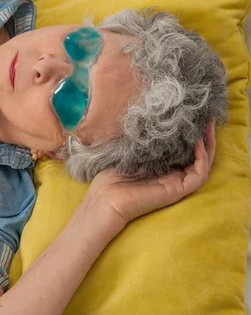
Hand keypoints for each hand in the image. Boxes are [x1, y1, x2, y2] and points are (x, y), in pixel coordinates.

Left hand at [84, 121, 215, 226]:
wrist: (106, 198)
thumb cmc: (111, 177)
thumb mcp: (129, 152)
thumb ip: (144, 141)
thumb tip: (154, 119)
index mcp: (161, 167)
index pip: (183, 149)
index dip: (190, 134)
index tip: (192, 115)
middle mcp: (172, 175)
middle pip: (197, 155)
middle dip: (205, 136)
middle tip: (209, 117)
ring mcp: (176, 183)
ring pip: (203, 163)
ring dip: (209, 144)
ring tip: (209, 125)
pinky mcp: (178, 190)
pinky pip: (200, 174)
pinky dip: (202, 158)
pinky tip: (198, 142)